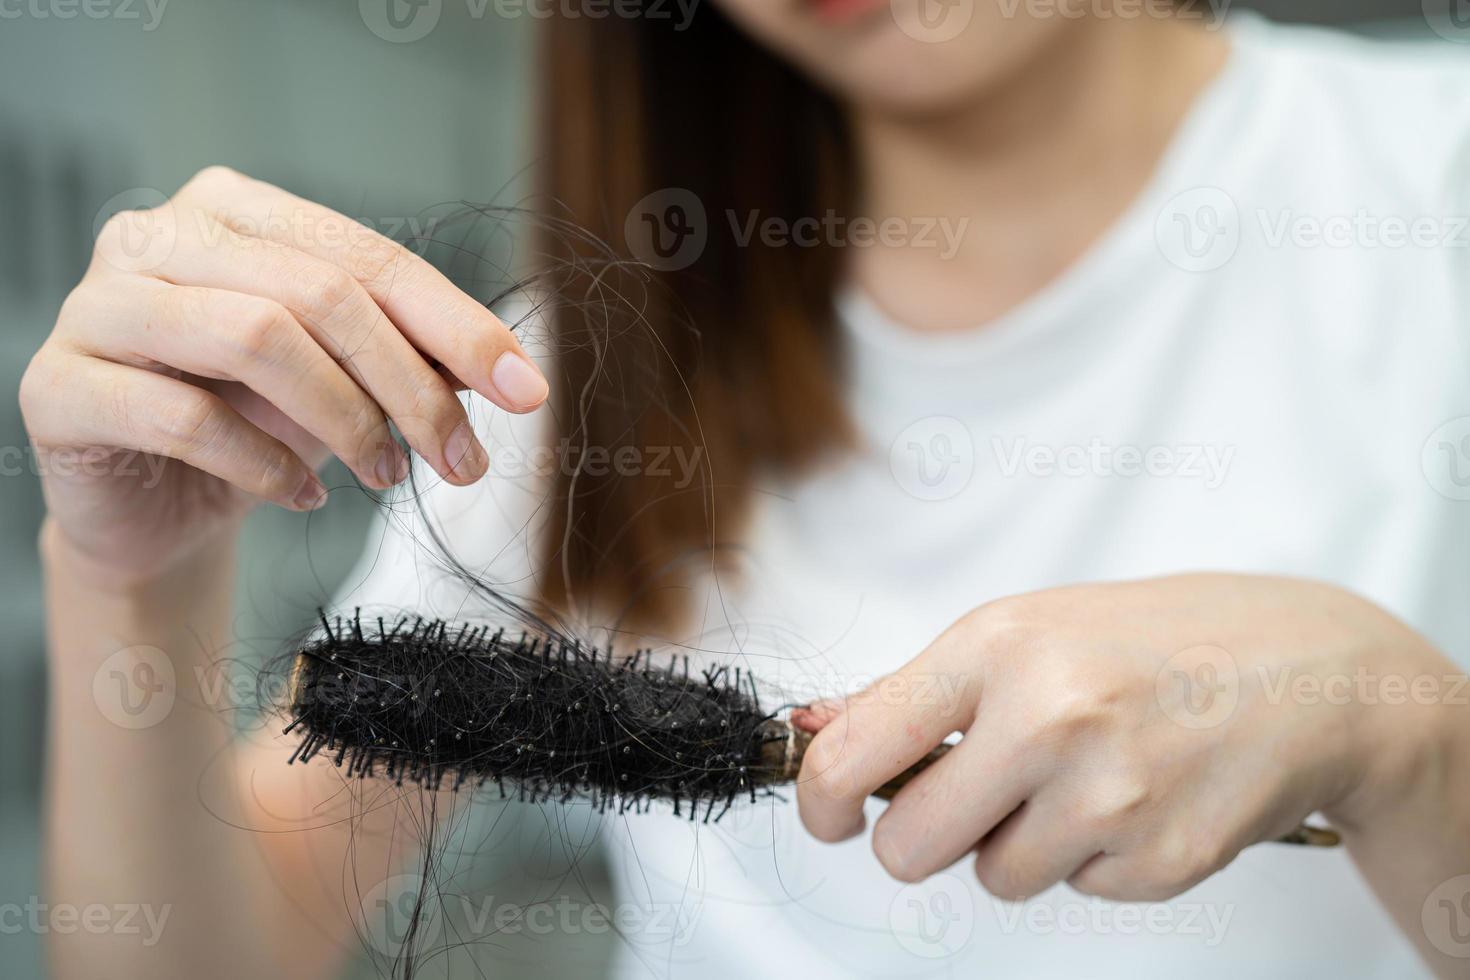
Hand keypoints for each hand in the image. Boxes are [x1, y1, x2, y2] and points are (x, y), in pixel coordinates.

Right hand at [20, 166, 547, 584]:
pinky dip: (265, 465)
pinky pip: (185, 417)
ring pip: (257, 336)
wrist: (153, 506)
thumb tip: (509, 373)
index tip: (527, 391)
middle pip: (321, 294)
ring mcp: (99, 303)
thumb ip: (411, 358)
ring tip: (387, 475)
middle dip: (412, 387)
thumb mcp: (346, 382)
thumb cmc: (254, 424)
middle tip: (463, 462)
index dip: (458, 325)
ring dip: (345, 420)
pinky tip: (300, 496)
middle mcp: (160, 235)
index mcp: (237, 210)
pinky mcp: (61, 383)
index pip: (369, 257)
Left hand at [794, 574, 1451, 899]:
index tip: (829, 813)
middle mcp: (1047, 719)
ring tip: (1083, 777)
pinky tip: (1139, 797)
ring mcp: (1109, 797)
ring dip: (1019, 843)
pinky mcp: (1161, 861)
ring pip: (994, 877)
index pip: (856, 750)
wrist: (1315, 671)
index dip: (821, 798)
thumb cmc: (1157, 640)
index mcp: (997, 646)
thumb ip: (918, 689)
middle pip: (907, 849)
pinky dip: (1094, 857)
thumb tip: (814, 728)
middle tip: (968, 800)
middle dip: (920, 838)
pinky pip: (1077, 890)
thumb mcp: (1029, 627)